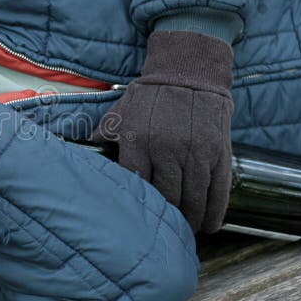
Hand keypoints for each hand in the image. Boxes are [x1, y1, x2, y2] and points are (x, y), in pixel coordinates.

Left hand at [90, 31, 233, 232]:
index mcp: (139, 141)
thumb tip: (81, 158)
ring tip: (184, 231)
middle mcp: (167, 149)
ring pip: (193, 199)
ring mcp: (196, 152)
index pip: (136, 185)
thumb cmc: (151, 95)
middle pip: (167, 198)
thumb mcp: (119, 113)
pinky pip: (218, 190)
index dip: (138, 205)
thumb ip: (103, 138)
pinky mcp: (219, 152)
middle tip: (163, 231)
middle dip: (166, 218)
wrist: (189, 69)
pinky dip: (214, 212)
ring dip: (189, 220)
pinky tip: (209, 225)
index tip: (136, 218)